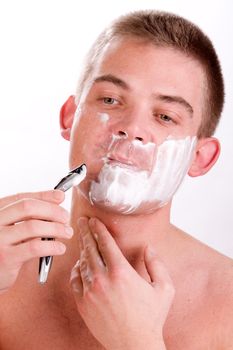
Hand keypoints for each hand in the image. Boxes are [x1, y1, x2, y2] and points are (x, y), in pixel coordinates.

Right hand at [0, 190, 72, 293]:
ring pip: (33, 227)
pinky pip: (34, 247)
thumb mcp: (14, 227)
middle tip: (66, 217)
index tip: (61, 196)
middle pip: (27, 207)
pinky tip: (60, 248)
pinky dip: (52, 246)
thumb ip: (33, 213)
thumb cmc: (5, 248)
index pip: (22, 197)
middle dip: (51, 210)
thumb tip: (58, 196)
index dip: (43, 196)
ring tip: (67, 232)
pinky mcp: (6, 258)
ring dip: (56, 228)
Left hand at [70, 217, 174, 349]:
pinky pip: (75, 280)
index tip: (93, 220)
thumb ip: (157, 264)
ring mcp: (90, 292)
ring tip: (82, 240)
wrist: (134, 345)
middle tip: (81, 222)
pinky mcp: (83, 304)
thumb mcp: (164, 288)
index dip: (98, 228)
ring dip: (82, 249)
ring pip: (82, 263)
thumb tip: (149, 247)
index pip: (105, 242)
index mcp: (122, 272)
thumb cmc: (151, 318)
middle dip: (85, 232)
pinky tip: (79, 264)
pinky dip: (76, 269)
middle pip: (90, 248)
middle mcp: (103, 279)